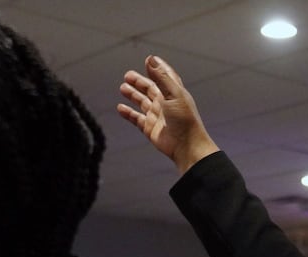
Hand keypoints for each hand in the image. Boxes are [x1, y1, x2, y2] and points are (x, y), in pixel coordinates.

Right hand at [117, 56, 220, 172]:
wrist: (186, 146)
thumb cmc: (185, 120)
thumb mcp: (173, 93)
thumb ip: (160, 77)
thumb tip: (150, 59)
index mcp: (173, 93)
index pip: (165, 76)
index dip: (157, 68)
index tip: (149, 60)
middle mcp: (165, 103)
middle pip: (150, 88)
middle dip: (139, 82)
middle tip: (128, 75)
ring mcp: (157, 116)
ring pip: (142, 102)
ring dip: (133, 95)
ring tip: (122, 88)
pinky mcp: (150, 128)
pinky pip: (136, 118)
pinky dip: (128, 113)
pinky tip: (120, 108)